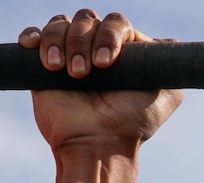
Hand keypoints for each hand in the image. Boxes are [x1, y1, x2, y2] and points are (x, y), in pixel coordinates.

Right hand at [19, 10, 181, 157]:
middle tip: (83, 74)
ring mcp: (71, 55)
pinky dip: (35, 36)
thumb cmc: (131, 122)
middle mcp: (98, 49)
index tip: (106, 64)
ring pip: (60, 23)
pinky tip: (35, 49)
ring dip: (60, 43)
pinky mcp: (43, 64)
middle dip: (83, 42)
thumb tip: (169, 41)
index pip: (116, 23)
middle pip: (87, 18)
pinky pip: (35, 34)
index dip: (110, 36)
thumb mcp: (166, 94)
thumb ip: (167, 65)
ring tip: (65, 74)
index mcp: (125, 52)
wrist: (96, 143)